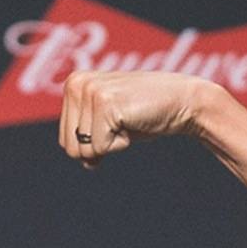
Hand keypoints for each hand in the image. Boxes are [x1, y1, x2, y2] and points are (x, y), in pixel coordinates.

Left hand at [58, 71, 216, 168]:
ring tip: (128, 119)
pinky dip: (121, 143)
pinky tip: (134, 121)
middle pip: (70, 147)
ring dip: (111, 143)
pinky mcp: (105, 103)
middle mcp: (76, 84)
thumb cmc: (144, 115)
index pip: (64, 141)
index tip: (114, 124)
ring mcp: (90, 91)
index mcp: (72, 84)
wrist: (182, 102)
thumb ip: (87, 138)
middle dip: (99, 146)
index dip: (92, 145)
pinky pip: (100, 147)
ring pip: (85, 149)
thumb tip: (84, 163)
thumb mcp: (107, 126)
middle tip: (122, 123)